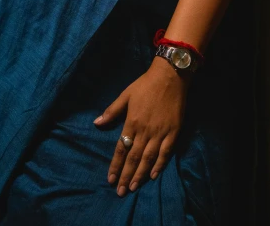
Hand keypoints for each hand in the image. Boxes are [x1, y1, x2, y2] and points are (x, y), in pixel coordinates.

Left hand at [93, 57, 190, 196]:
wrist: (170, 77)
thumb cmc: (145, 85)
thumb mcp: (125, 95)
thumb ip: (112, 111)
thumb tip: (96, 123)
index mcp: (132, 122)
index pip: (121, 149)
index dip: (116, 166)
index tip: (110, 180)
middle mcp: (145, 131)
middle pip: (134, 158)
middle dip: (126, 176)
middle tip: (120, 192)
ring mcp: (160, 133)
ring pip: (148, 159)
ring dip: (140, 175)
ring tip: (133, 188)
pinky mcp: (173, 132)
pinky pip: (165, 153)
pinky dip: (159, 165)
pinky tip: (153, 175)